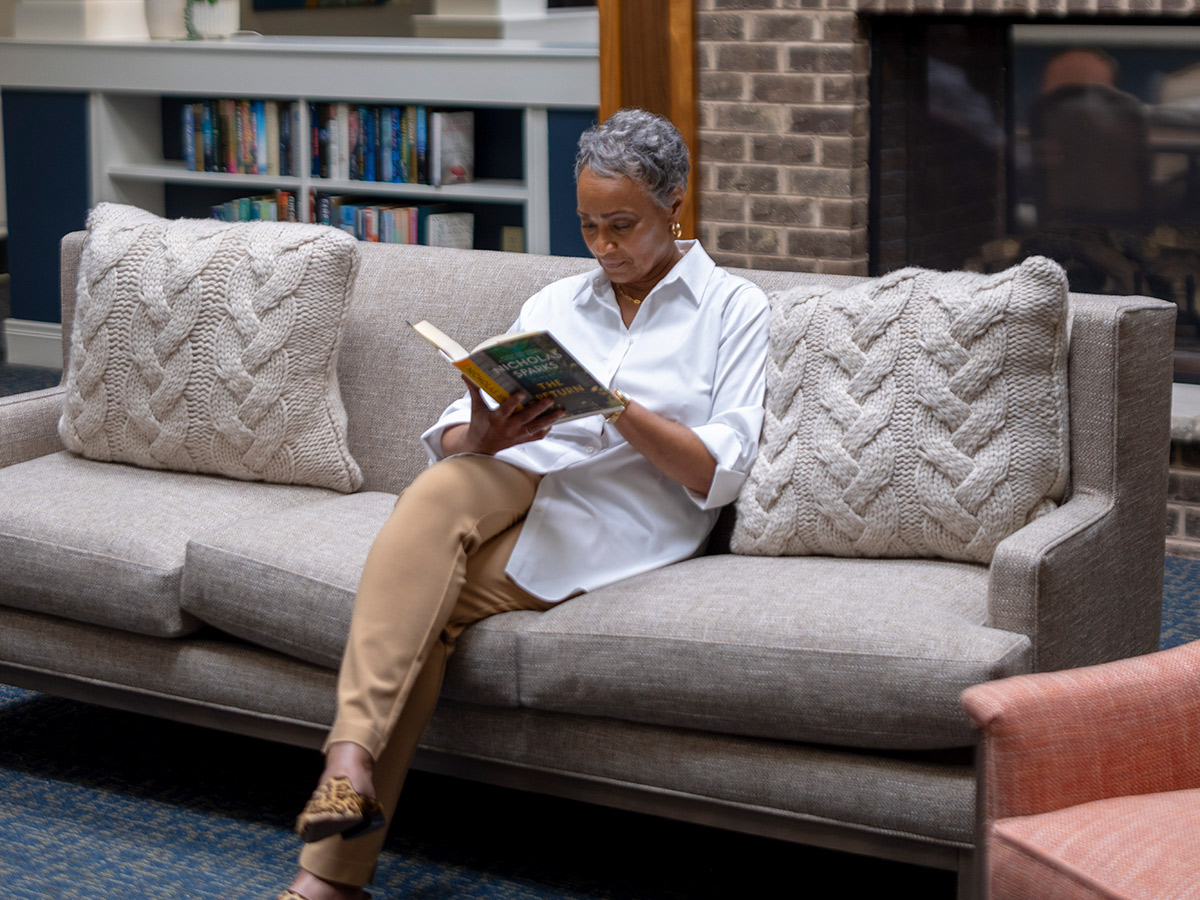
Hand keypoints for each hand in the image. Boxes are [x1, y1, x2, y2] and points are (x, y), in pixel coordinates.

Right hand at [443, 377, 563, 455]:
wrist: (480, 447)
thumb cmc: (479, 424)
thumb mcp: (476, 408)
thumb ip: (474, 390)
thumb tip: (465, 374)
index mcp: (496, 418)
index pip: (506, 409)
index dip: (514, 401)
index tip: (522, 392)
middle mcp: (508, 428)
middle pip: (526, 418)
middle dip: (539, 409)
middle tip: (550, 399)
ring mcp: (517, 435)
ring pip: (535, 428)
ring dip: (549, 420)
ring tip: (561, 411)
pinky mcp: (522, 440)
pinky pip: (536, 436)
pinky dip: (545, 430)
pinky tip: (553, 421)